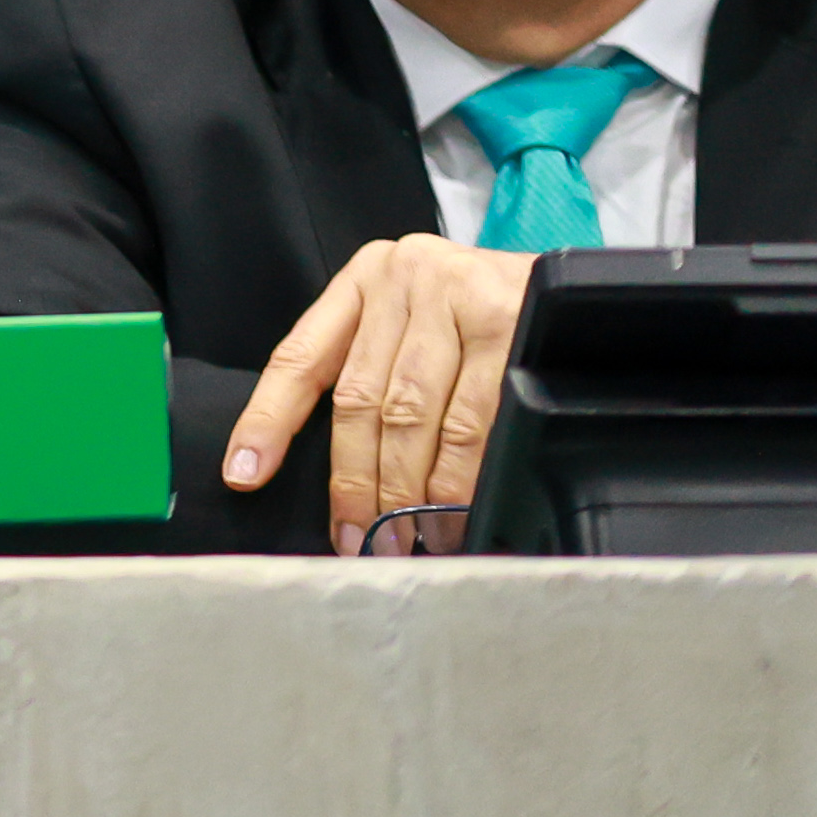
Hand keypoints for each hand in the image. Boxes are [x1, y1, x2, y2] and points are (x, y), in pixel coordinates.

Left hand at [225, 233, 533, 552]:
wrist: (572, 286)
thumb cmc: (484, 312)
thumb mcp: (417, 321)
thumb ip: (376, 372)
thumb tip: (347, 474)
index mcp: (364, 281)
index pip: (300, 358)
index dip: (268, 421)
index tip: (245, 474)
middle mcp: (401, 280)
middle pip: (359, 401)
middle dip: (356, 482)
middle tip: (361, 536)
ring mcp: (454, 295)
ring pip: (412, 416)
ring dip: (409, 491)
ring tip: (410, 536)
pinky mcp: (507, 320)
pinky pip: (474, 420)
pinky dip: (460, 477)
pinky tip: (454, 510)